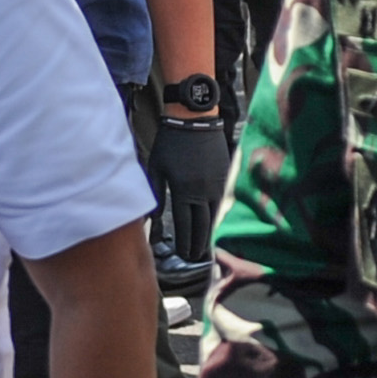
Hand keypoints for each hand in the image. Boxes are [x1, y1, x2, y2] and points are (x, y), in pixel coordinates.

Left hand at [150, 113, 229, 259]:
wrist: (194, 119)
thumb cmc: (170, 142)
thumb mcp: (156, 167)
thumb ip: (155, 194)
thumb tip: (152, 217)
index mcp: (183, 190)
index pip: (185, 225)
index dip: (184, 242)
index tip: (183, 255)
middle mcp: (202, 191)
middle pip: (202, 226)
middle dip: (198, 244)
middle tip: (194, 258)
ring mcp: (216, 184)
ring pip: (213, 216)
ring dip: (208, 233)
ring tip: (203, 248)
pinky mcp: (224, 176)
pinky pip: (220, 203)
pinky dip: (215, 216)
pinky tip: (211, 224)